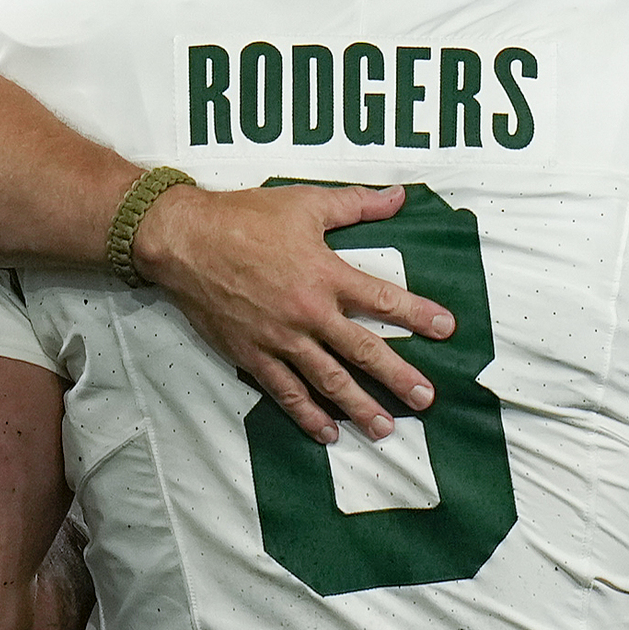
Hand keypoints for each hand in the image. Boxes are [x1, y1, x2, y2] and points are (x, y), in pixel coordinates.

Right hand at [130, 183, 455, 445]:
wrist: (182, 240)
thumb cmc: (242, 218)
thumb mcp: (304, 202)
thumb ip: (355, 204)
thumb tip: (398, 196)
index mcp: (324, 274)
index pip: (381, 299)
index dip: (417, 314)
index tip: (446, 329)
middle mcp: (307, 313)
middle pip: (362, 351)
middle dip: (398, 377)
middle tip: (427, 398)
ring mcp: (279, 339)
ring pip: (327, 381)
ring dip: (359, 407)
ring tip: (385, 428)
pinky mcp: (252, 355)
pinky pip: (285, 392)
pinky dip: (307, 415)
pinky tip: (327, 432)